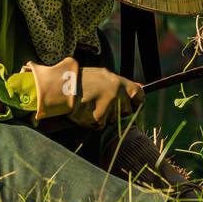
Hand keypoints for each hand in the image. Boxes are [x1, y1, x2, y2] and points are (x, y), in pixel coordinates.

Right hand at [26, 58, 142, 127]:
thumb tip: (142, 87)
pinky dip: (92, 122)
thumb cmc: (81, 81)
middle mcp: (116, 93)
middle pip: (126, 111)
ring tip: (90, 105)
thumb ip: (121, 84)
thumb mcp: (103, 76)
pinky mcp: (98, 117)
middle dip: (116, 111)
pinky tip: (84, 112)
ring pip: (112, 119)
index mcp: (119, 81)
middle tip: (101, 104)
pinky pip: (100, 125)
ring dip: (103, 116)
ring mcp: (108, 105)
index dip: (136, 103)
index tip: (131, 107)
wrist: (60, 87)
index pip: (139, 95)